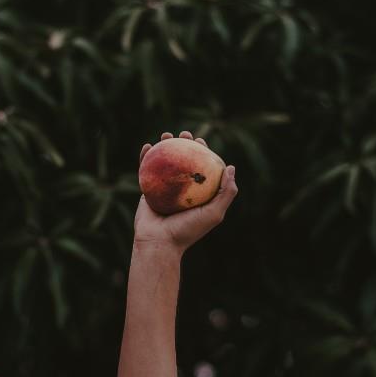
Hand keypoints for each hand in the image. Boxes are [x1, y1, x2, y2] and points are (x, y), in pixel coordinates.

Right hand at [134, 131, 237, 252]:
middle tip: (184, 133)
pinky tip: (148, 146)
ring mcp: (163, 189)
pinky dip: (145, 157)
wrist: (159, 243)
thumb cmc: (188, 231)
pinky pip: (145, 170)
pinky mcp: (147, 190)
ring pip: (164, 162)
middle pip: (183, 161)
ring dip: (165, 145)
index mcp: (197, 194)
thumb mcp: (214, 213)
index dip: (202, 152)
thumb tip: (231, 167)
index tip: (200, 141)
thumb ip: (226, 192)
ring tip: (166, 135)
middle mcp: (181, 190)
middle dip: (184, 144)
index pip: (201, 168)